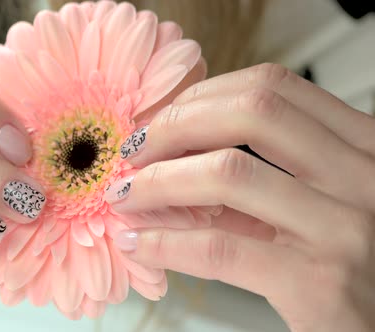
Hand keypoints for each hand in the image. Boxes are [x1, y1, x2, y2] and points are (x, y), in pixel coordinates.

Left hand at [106, 63, 374, 330]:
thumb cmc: (354, 266)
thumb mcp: (319, 204)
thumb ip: (262, 177)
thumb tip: (176, 154)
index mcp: (361, 145)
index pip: (273, 87)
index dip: (203, 96)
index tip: (163, 117)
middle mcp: (362, 175)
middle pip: (250, 112)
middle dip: (174, 125)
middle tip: (135, 149)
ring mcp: (345, 227)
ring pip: (227, 173)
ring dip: (157, 181)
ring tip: (127, 194)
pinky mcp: (318, 282)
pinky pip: (220, 248)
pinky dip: (165, 242)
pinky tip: (141, 242)